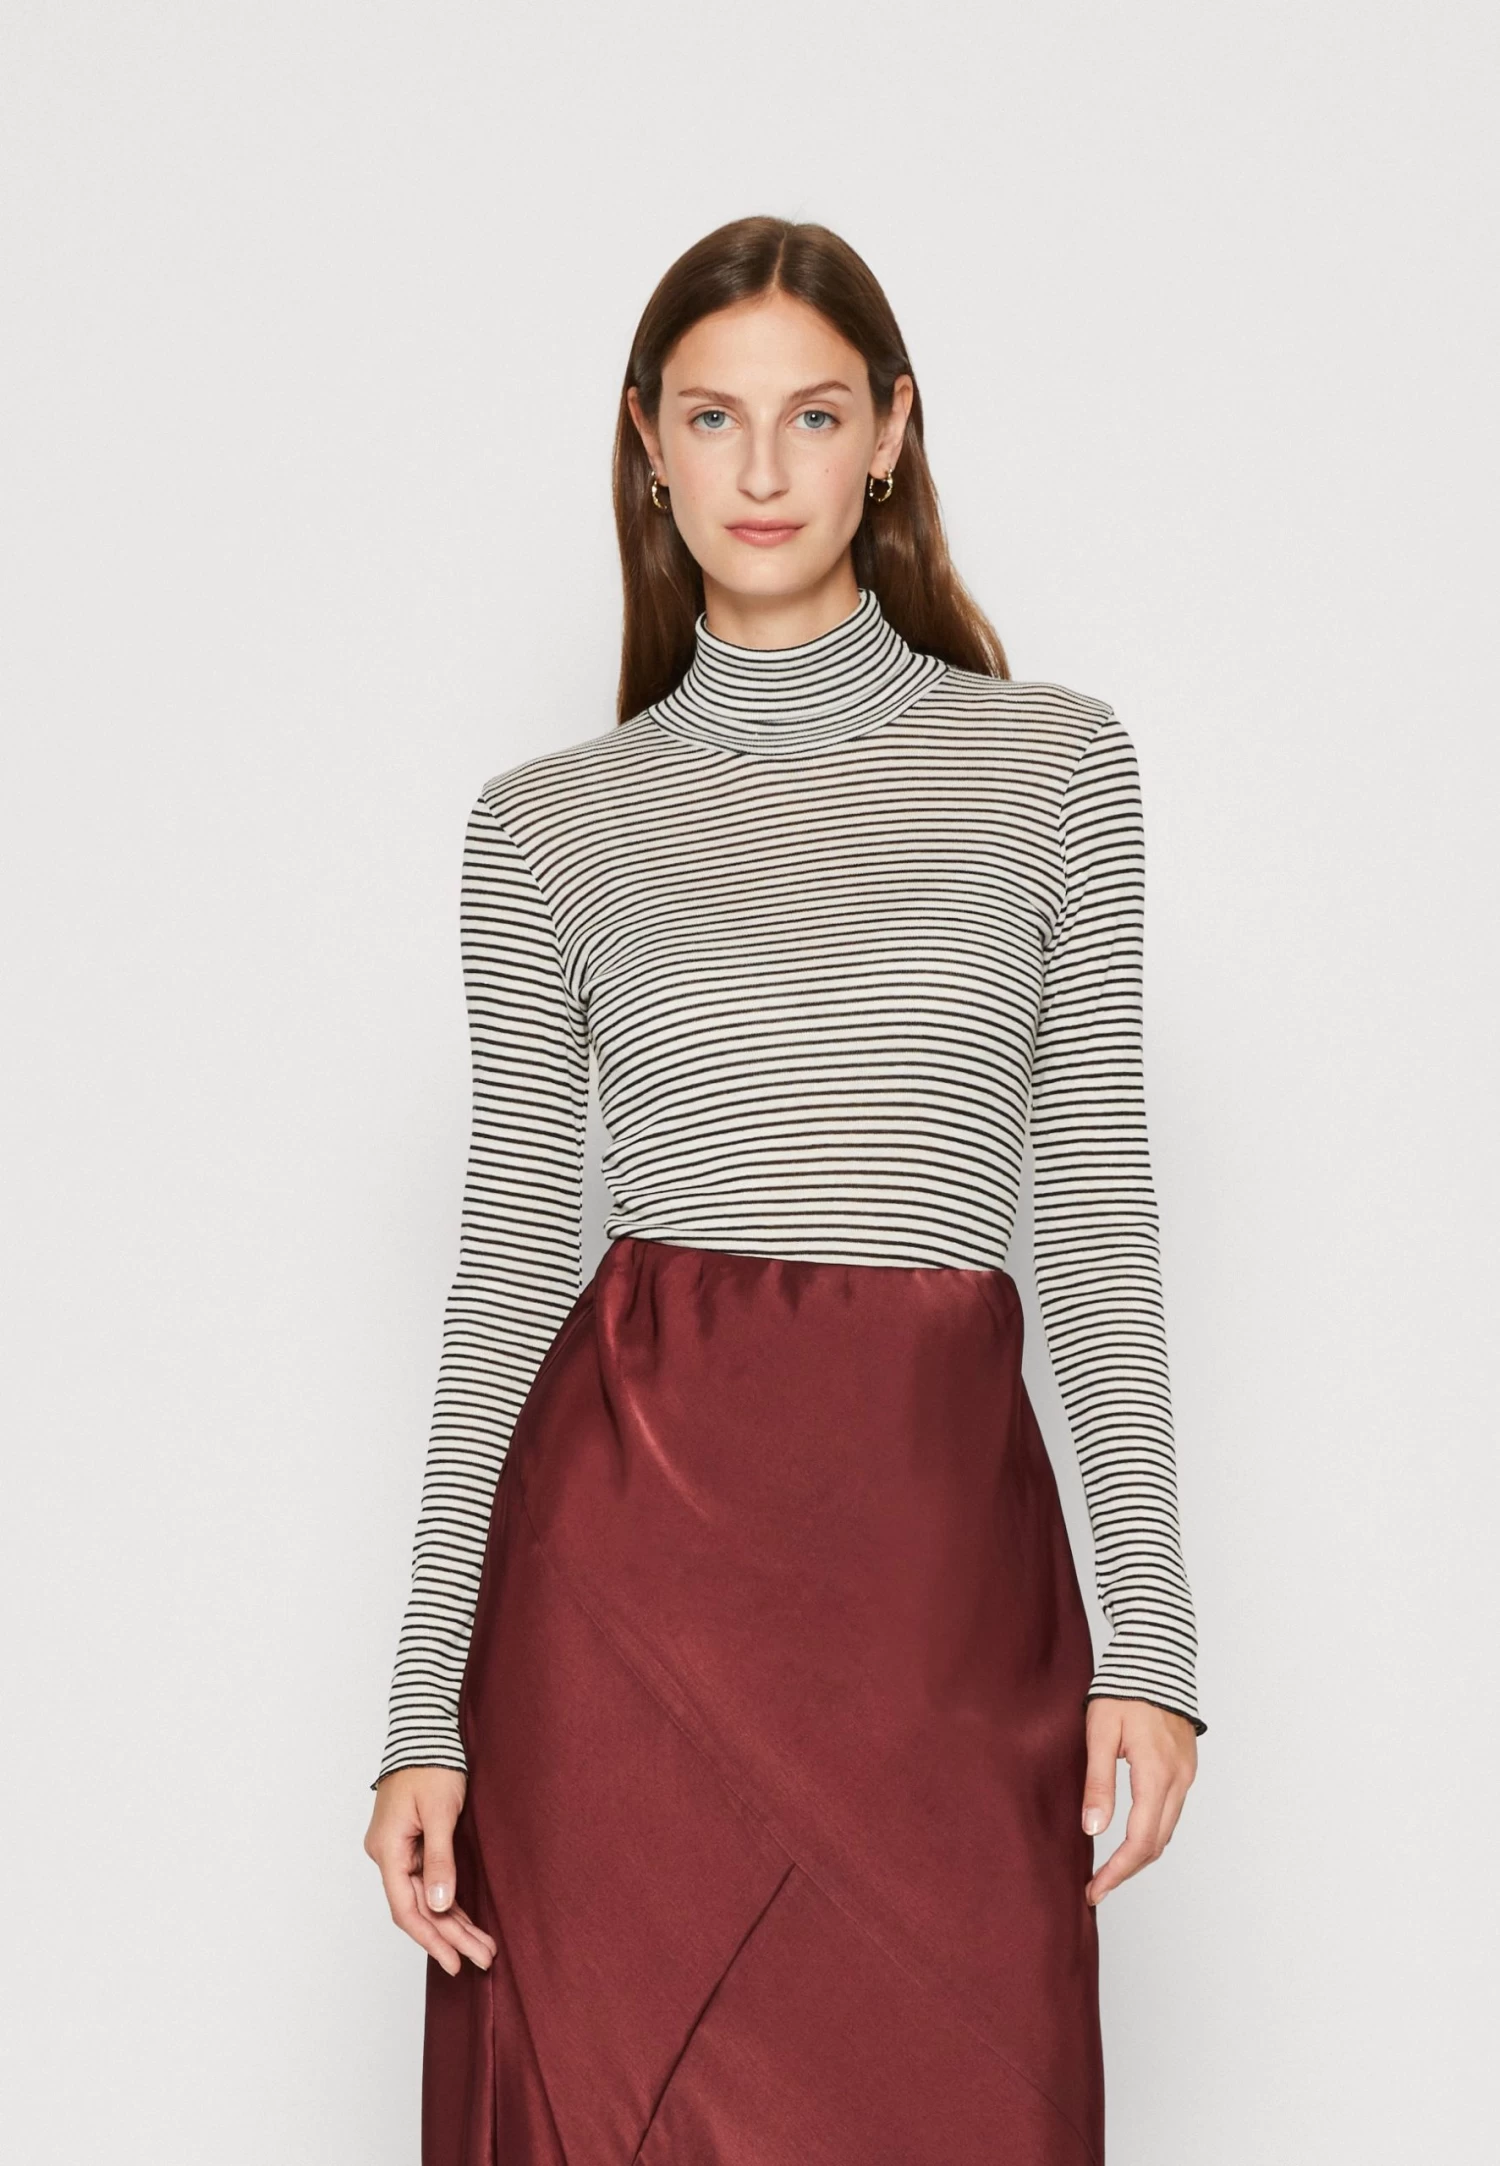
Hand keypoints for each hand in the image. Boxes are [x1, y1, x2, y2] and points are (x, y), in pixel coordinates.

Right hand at [364, 1766, 496, 1976]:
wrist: (424, 1731)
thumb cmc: (431, 1765)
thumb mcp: (440, 1813)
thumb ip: (440, 1861)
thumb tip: (441, 1906)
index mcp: (387, 1850)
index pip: (407, 1908)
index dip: (432, 1939)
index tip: (456, 1962)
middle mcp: (387, 1855)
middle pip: (419, 1908)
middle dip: (450, 1936)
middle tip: (481, 1960)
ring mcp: (398, 1850)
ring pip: (425, 1898)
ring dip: (453, 1923)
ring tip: (481, 1948)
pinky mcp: (412, 1844)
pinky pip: (428, 1882)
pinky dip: (448, 1902)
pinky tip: (466, 1922)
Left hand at [1081, 1697, 1196, 1905]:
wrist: (1155, 1657)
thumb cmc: (1123, 1690)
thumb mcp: (1100, 1732)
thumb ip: (1098, 1782)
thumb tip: (1093, 1829)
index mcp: (1156, 1773)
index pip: (1140, 1840)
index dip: (1117, 1871)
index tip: (1095, 1890)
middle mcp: (1178, 1780)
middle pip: (1157, 1843)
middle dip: (1127, 1870)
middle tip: (1097, 1887)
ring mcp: (1186, 1774)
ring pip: (1167, 1830)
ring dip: (1140, 1854)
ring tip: (1110, 1868)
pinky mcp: (1186, 1766)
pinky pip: (1172, 1811)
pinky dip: (1152, 1832)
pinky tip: (1131, 1835)